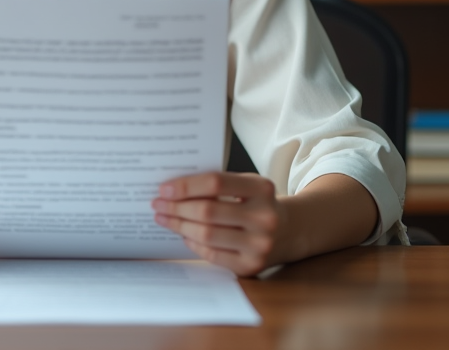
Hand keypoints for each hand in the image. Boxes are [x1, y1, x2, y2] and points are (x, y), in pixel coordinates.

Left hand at [152, 172, 285, 276]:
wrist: (291, 231)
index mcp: (262, 189)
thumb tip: (173, 190)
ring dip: (179, 226)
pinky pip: (212, 254)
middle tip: (157, 205)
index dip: (186, 186)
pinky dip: (193, 243)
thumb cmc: (258, 204)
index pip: (216, 183)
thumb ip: (218, 185)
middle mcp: (265, 217)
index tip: (164, 189)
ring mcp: (259, 245)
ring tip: (164, 219)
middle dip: (176, 208)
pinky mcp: (251, 266)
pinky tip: (184, 235)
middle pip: (207, 211)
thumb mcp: (248, 186)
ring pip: (206, 235)